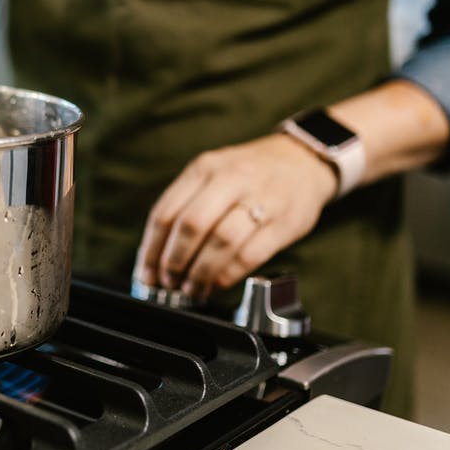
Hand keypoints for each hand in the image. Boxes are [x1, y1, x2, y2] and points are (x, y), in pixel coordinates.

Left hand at [133, 133, 338, 298]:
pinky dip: (228, 275)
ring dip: (201, 273)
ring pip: (221, 242)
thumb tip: (157, 257)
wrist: (303, 160)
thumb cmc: (249, 174)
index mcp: (204, 168)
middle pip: (191, 225)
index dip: (151, 250)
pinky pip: (250, 255)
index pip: (166, 212)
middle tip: (168, 283)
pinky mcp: (285, 222)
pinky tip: (217, 284)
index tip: (145, 274)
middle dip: (174, 261)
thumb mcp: (213, 174)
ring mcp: (261, 199)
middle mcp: (231, 179)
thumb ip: (186, 206)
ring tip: (192, 289)